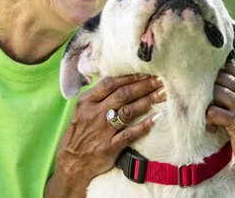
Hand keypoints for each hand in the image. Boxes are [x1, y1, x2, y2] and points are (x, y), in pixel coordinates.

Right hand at [47, 74, 164, 196]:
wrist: (71, 164)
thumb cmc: (79, 134)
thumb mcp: (82, 111)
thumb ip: (98, 96)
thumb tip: (120, 80)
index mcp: (87, 102)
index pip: (111, 83)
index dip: (130, 76)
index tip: (146, 71)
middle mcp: (95, 114)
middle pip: (124, 95)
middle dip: (144, 85)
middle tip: (160, 79)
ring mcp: (103, 130)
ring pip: (129, 111)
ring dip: (148, 100)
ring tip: (163, 93)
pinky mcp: (110, 147)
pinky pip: (130, 134)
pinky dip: (144, 125)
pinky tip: (157, 118)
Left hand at [206, 63, 234, 181]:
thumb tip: (218, 83)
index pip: (230, 68)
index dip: (216, 74)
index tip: (210, 86)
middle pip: (219, 78)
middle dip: (208, 89)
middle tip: (206, 103)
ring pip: (215, 92)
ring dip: (207, 105)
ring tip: (210, 118)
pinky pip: (213, 112)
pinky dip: (209, 120)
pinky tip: (213, 128)